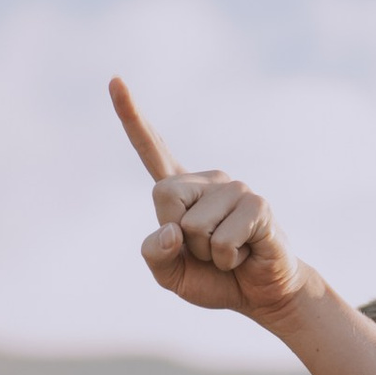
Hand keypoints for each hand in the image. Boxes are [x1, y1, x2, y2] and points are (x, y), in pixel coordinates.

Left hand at [111, 78, 308, 327]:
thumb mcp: (170, 274)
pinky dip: (228, 260)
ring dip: (208, 255)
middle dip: (178, 237)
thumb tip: (172, 230)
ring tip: (230, 254)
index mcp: (181, 191)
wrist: (260, 294)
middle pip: (164, 197)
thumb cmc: (215, 279)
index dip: (131, 117)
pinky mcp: (257, 204)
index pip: (151, 150)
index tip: (115, 80)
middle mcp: (207, 181)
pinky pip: (221, 241)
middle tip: (207, 251)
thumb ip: (155, 254)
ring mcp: (234, 188)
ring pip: (193, 227)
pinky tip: (245, 254)